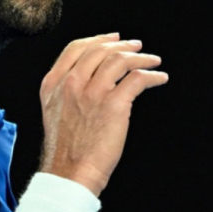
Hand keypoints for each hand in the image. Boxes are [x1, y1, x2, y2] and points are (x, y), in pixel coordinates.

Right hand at [39, 33, 168, 195]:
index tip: (113, 38)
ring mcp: (92, 92)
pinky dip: (152, 75)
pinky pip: (137, 79)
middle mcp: (71, 83)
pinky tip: (159, 77)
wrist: (69, 173)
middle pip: (100, 50)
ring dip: (141, 57)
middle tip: (136, 46)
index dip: (98, 39)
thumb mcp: (54, 110)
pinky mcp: (113, 104)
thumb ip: (67, 89)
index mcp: (54, 83)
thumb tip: (93, 76)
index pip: (76, 48)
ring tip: (152, 60)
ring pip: (120, 60)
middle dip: (122, 45)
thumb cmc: (65, 148)